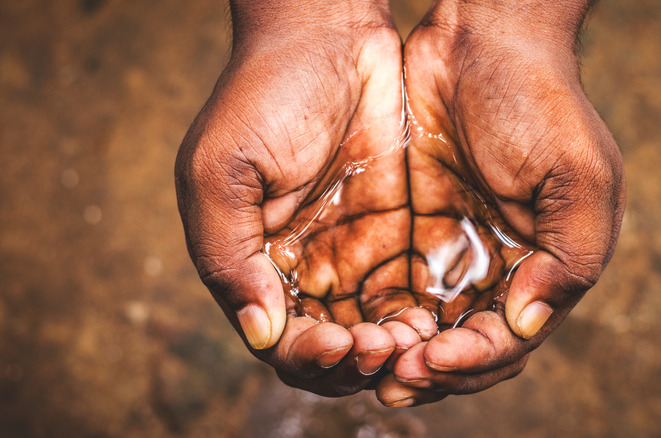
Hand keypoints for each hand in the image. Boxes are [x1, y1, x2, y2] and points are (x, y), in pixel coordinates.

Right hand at [174, 0, 434, 395]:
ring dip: (393, 349)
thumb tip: (261, 334)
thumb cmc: (264, 93)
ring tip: (414, 339)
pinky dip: (420, 316)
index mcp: (256, 262)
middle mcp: (305, 265)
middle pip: (332, 348)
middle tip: (384, 348)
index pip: (280, 340)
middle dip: (356, 362)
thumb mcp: (220, 171)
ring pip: (375, 330)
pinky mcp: (397, 229)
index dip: (308, 358)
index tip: (338, 344)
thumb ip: (228, 257)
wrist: (330, 32)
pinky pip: (410, 290)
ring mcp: (353, 249)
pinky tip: (434, 315)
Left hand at [377, 0, 625, 405]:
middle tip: (393, 378)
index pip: (509, 340)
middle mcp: (496, 269)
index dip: (475, 361)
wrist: (480, 40)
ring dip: (397, 352)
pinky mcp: (410, 229)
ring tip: (367, 361)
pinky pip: (390, 286)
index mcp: (542, 268)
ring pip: (423, 326)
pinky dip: (375, 312)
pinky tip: (352, 323)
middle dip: (431, 369)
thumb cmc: (539, 101)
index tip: (435, 358)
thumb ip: (570, 258)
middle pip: (463, 346)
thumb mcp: (579, 175)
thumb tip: (526, 326)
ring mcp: (451, 251)